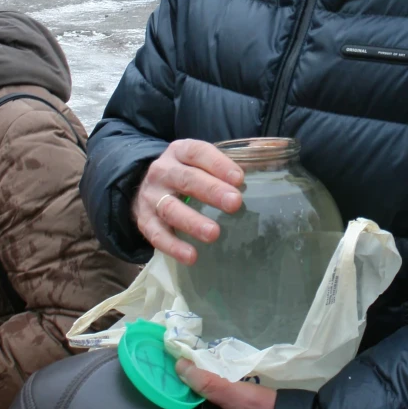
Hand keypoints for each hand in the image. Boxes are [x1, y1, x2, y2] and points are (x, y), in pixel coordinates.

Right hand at [132, 140, 243, 263]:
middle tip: (234, 203)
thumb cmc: (186, 174)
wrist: (146, 188)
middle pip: (186, 179)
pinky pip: (157, 234)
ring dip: (192, 222)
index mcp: (179, 152)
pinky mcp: (144, 220)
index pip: (197, 152)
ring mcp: (151, 196)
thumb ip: (225, 167)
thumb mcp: (200, 162)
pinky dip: (173, 246)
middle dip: (211, 191)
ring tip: (214, 233)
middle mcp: (163, 171)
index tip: (239, 178)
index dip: (218, 164)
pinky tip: (191, 256)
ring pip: (170, 208)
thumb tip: (263, 170)